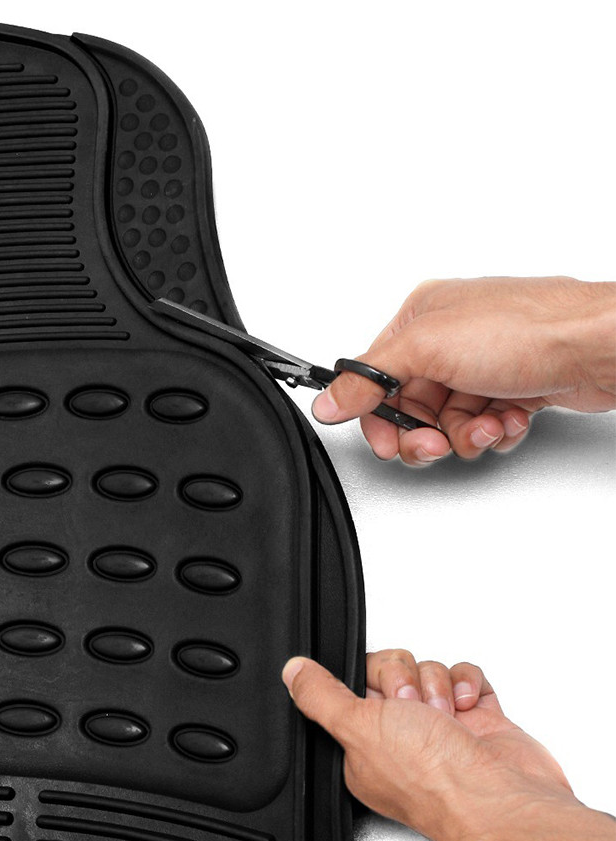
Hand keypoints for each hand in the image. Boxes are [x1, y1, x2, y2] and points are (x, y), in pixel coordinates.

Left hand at [282, 651, 615, 840]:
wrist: (504, 800)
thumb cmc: (434, 780)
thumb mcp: (358, 728)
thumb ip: (320, 696)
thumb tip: (292, 672)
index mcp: (365, 744)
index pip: (353, 682)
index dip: (367, 676)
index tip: (376, 691)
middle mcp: (401, 736)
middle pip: (393, 669)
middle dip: (405, 679)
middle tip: (413, 708)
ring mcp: (441, 727)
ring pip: (428, 669)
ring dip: (437, 684)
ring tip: (445, 716)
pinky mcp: (477, 721)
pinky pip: (464, 675)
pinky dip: (468, 683)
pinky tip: (468, 707)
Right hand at [312, 277, 615, 464]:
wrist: (599, 346)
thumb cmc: (525, 329)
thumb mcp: (426, 349)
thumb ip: (370, 378)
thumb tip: (329, 401)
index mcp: (420, 319)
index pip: (377, 377)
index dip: (377, 415)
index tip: (387, 441)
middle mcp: (448, 340)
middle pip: (412, 406)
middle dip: (425, 432)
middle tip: (435, 443)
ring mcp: (482, 365)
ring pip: (447, 422)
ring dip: (464, 434)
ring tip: (485, 425)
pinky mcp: (512, 387)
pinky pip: (482, 425)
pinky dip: (493, 431)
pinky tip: (508, 419)